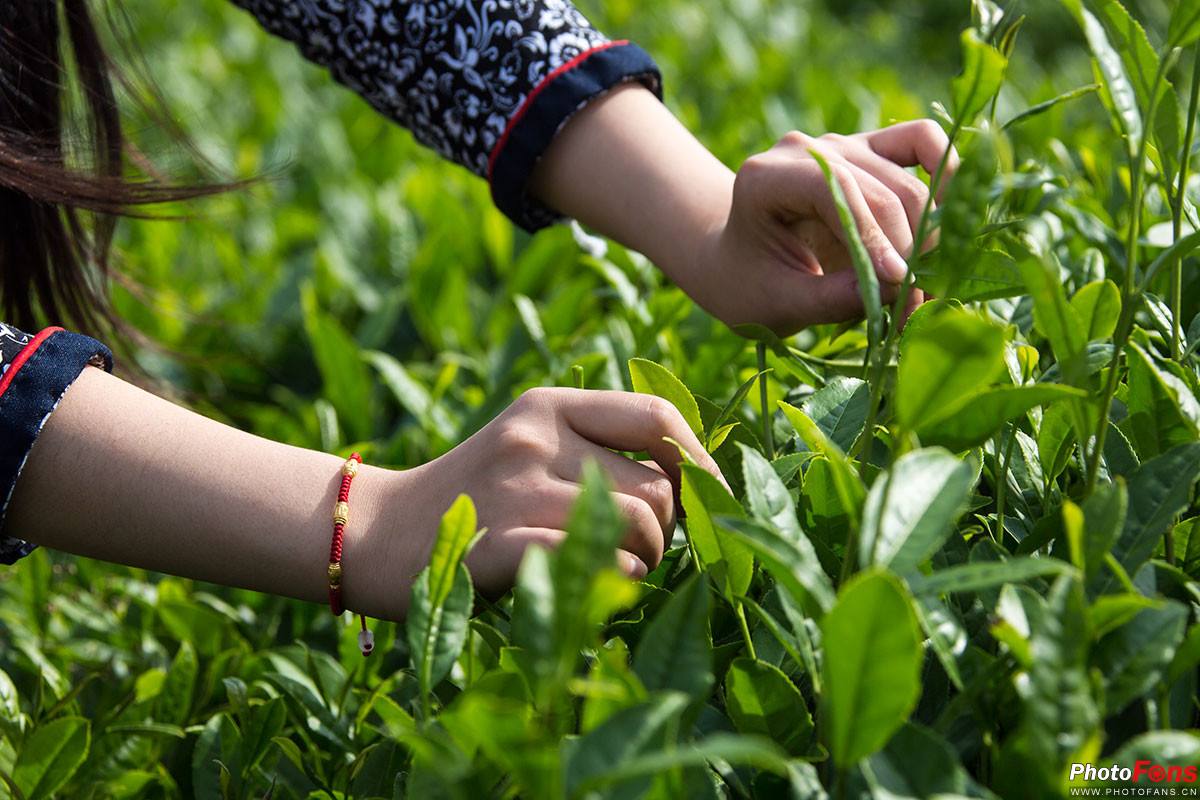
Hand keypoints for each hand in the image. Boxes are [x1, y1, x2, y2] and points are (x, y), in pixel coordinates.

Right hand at [372, 387, 724, 612]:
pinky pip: (598, 561)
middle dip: (667, 529)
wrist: (376, 533)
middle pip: (660, 486)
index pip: (656, 417)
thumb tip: (694, 478)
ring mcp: (516, 492)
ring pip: (640, 525)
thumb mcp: (527, 444)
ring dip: (645, 560)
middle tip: (637, 549)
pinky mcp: (501, 546)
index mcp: (547, 407)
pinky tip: (591, 581)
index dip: (700, 461)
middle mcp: (536, 440)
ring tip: (612, 566)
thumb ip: (595, 445)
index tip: (707, 498)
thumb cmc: (471, 496)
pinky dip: (613, 579)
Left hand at [686, 121, 958, 335]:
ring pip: (907, 181)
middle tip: (918, 306)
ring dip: (928, 237)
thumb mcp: (777, 302)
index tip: (900, 282)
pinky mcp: (869, 150)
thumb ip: (831, 298)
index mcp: (766, 178)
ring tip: (928, 288)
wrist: (736, 262)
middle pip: (879, 190)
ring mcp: (840, 145)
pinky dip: (945, 175)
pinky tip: (954, 221)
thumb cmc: (748, 285)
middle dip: (906, 251)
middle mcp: (805, 150)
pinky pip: (922, 142)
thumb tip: (901, 289)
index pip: (834, 191)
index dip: (873, 236)